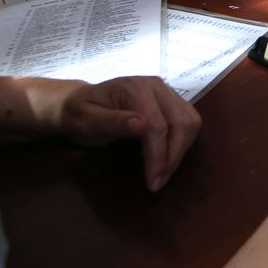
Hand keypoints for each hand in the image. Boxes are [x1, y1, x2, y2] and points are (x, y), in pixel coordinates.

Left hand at [57, 77, 201, 191]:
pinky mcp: (171, 100)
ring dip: (182, 150)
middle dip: (174, 155)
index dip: (158, 156)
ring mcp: (166, 91)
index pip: (157, 125)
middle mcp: (156, 85)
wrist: (77, 102)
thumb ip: (113, 122)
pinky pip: (188, 120)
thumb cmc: (79, 114)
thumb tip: (142, 126)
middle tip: (160, 181)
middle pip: (181, 122)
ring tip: (165, 172)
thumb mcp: (86, 120)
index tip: (153, 182)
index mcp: (135, 88)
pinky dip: (183, 141)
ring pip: (190, 121)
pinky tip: (168, 156)